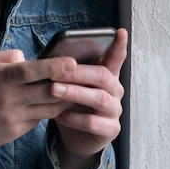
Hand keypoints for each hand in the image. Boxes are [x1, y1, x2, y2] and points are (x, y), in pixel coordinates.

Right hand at [0, 49, 78, 149]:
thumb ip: (7, 57)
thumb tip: (27, 58)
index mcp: (0, 78)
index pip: (30, 71)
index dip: (53, 67)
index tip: (72, 63)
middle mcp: (8, 98)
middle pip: (47, 91)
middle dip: (69, 84)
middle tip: (87, 76)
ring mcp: (13, 117)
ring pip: (49, 108)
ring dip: (65, 99)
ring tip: (78, 90)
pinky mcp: (16, 132)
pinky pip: (40, 119)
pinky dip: (49, 111)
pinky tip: (55, 104)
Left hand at [50, 28, 126, 168]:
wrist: (75, 136)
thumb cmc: (72, 103)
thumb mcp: (70, 84)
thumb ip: (67, 71)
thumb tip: (50, 57)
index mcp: (106, 75)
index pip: (115, 57)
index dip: (119, 45)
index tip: (120, 31)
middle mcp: (114, 91)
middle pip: (102, 76)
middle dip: (77, 72)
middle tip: (55, 72)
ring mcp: (114, 110)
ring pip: (98, 98)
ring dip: (74, 93)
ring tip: (54, 90)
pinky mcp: (110, 130)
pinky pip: (93, 123)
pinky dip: (75, 119)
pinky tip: (60, 116)